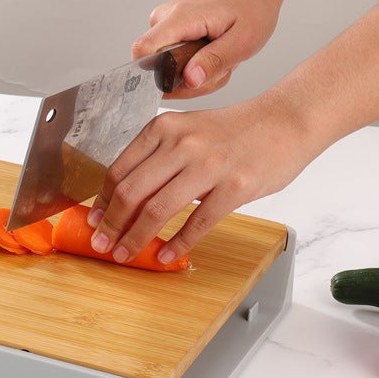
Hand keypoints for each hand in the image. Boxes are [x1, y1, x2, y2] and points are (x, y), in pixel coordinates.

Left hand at [85, 94, 317, 263]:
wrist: (284, 122)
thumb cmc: (234, 131)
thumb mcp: (187, 130)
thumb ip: (157, 156)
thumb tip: (125, 195)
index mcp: (163, 128)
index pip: (118, 170)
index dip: (102, 201)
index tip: (94, 220)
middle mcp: (181, 144)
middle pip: (131, 192)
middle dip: (111, 225)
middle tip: (102, 244)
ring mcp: (208, 165)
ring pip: (157, 210)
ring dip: (135, 238)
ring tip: (125, 254)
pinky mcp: (235, 187)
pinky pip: (197, 223)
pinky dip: (178, 244)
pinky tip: (167, 255)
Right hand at [132, 0, 288, 98]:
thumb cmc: (251, 2)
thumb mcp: (244, 39)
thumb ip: (215, 61)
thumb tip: (189, 80)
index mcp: (180, 18)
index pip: (142, 51)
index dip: (152, 76)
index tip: (181, 84)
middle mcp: (164, 19)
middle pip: (156, 67)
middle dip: (189, 81)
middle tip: (221, 70)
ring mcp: (165, 23)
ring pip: (166, 67)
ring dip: (197, 74)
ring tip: (223, 58)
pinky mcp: (169, 29)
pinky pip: (173, 60)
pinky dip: (197, 66)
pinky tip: (215, 54)